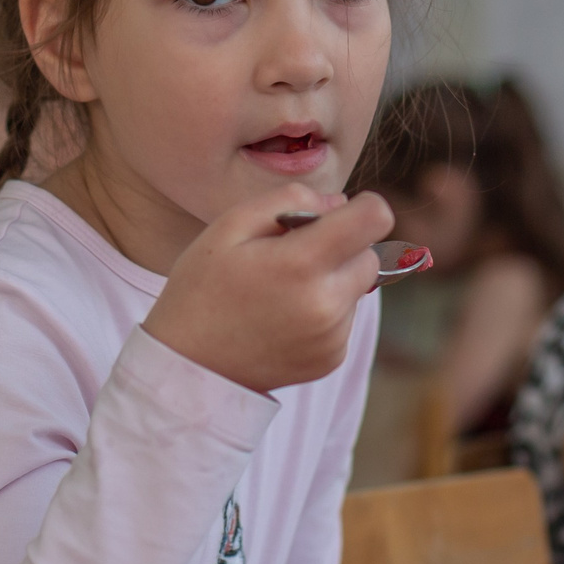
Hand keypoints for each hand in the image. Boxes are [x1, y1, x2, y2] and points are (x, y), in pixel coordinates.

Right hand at [144, 187, 391, 392]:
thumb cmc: (203, 286)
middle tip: (293, 256)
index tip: (335, 215)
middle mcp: (327, 303)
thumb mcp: (230, 226)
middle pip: (369, 255)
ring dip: (331, 281)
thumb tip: (338, 202)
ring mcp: (332, 336)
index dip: (363, 207)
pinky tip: (283, 318)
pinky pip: (345, 319)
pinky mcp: (332, 358)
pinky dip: (324, 312)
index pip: (375, 219)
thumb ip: (289, 199)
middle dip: (342, 247)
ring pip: (356, 288)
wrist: (189, 364)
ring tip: (281, 292)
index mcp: (302, 263)